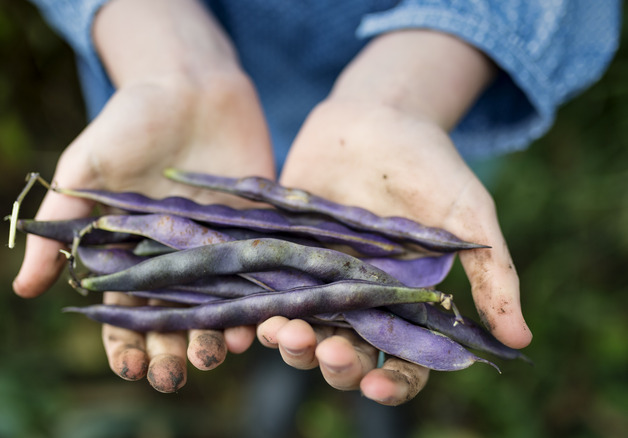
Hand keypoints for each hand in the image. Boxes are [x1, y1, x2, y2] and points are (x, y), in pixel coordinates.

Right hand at [13, 0, 274, 392]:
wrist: (189, 84)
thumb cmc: (128, 123)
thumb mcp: (84, 170)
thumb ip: (59, 228)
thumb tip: (22, 289)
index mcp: (130, 256)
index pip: (124, 315)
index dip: (123, 346)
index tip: (128, 367)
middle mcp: (174, 262)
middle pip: (171, 323)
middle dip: (169, 355)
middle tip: (170, 376)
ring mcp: (216, 250)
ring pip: (216, 310)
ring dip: (215, 338)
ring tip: (212, 356)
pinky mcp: (253, 232)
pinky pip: (258, 276)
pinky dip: (259, 302)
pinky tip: (258, 323)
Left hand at [259, 30, 530, 404]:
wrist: (376, 115)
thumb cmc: (431, 165)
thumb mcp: (469, 213)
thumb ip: (492, 273)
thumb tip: (520, 338)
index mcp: (407, 303)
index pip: (402, 361)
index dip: (392, 382)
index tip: (377, 384)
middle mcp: (359, 300)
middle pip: (345, 353)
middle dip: (335, 362)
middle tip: (327, 351)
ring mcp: (317, 278)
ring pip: (302, 329)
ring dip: (291, 341)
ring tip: (282, 332)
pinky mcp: (282, 253)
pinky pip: (264, 289)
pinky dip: (251, 309)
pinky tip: (244, 318)